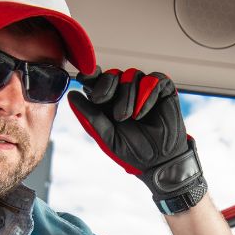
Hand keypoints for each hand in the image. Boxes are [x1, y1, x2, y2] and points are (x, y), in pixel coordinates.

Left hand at [68, 67, 205, 208]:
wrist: (159, 160)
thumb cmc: (133, 150)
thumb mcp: (106, 135)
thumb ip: (90, 116)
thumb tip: (71, 95)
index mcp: (109, 101)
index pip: (98, 80)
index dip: (90, 75)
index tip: (84, 78)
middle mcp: (126, 92)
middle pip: (112, 73)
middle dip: (105, 85)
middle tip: (100, 100)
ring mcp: (145, 89)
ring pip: (132, 75)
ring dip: (127, 96)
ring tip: (130, 117)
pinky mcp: (164, 89)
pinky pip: (153, 79)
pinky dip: (147, 94)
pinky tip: (142, 113)